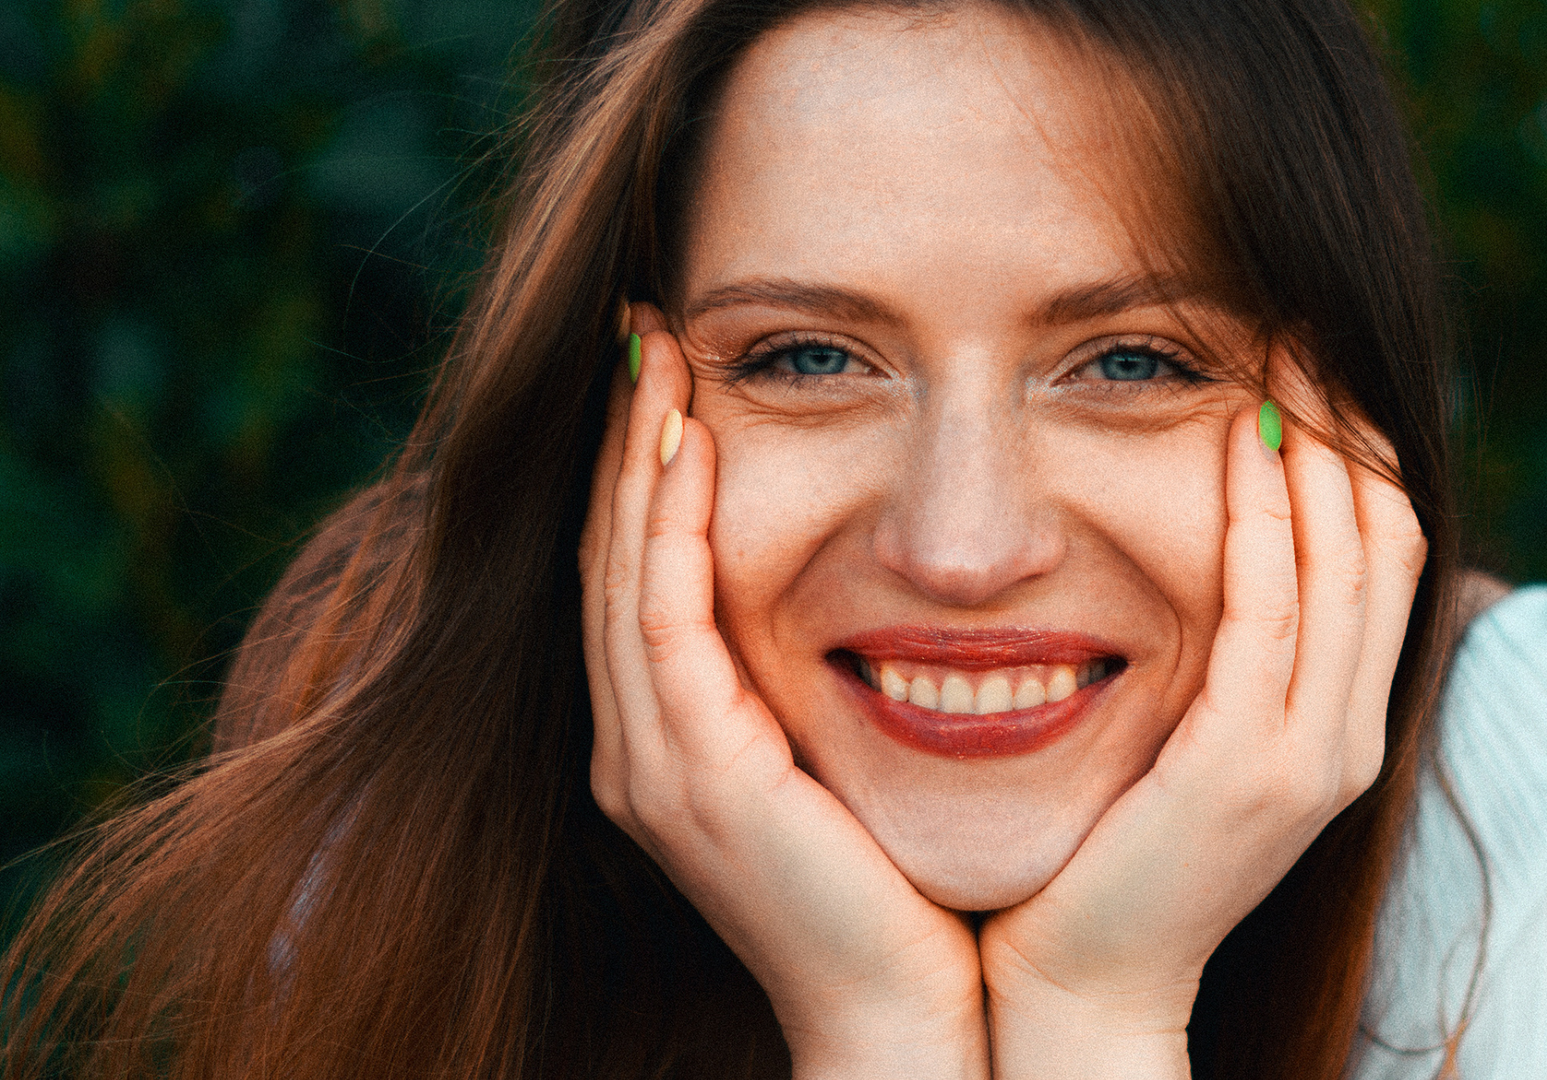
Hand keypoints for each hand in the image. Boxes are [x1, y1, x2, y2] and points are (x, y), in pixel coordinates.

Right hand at [579, 308, 988, 1079]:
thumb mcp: (842, 760)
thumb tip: (874, 584)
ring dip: (635, 461)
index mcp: (672, 745)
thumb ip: (820, 680)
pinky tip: (689, 446)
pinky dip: (668, 528)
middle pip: (610, 559)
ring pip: (622, 575)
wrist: (903, 1014)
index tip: (671, 372)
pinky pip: (664, 622)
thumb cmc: (899, 888)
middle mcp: (640, 750)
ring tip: (655, 358)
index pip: (641, 577)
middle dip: (624, 442)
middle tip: (643, 333)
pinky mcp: (694, 777)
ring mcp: (654, 766)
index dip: (644, 473)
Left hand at [977, 365, 1428, 1079]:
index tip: (1311, 366)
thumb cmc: (1109, 855)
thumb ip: (1215, 661)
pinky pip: (1270, 618)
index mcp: (1334, 727)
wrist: (1083, 981)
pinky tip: (1238, 453)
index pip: (1379, 560)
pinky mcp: (1248, 769)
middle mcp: (1344, 737)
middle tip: (1306, 332)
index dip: (1358, 456)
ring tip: (1282, 362)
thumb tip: (1200, 550)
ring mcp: (1309, 757)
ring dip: (1315, 456)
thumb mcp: (1184, 744)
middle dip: (1349, 433)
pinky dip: (1264, 527)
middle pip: (1383, 545)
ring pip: (1344, 569)